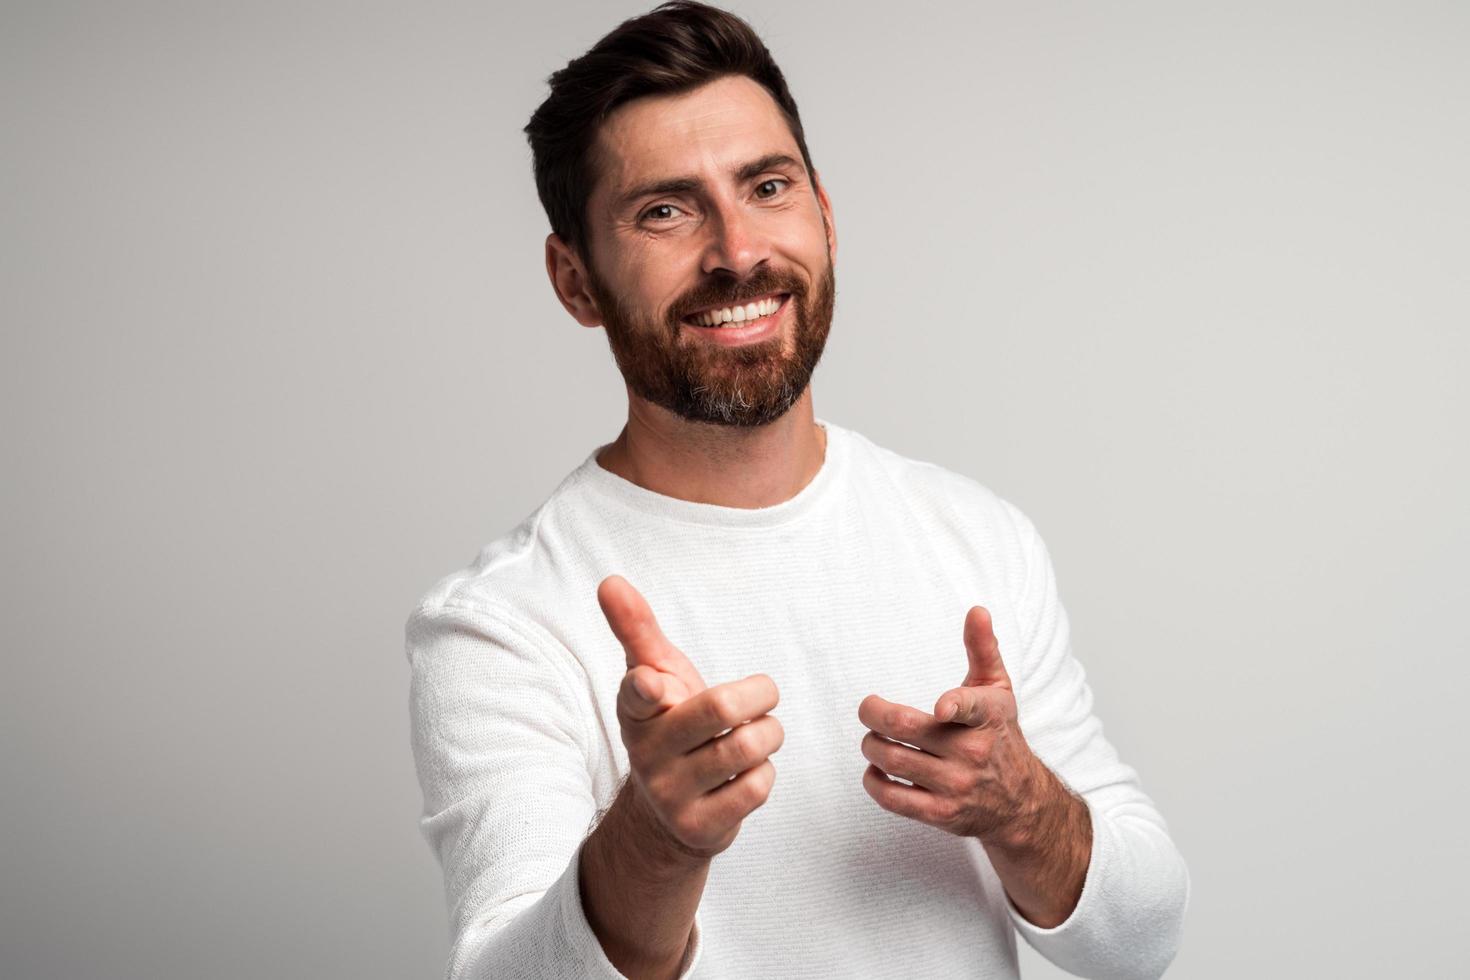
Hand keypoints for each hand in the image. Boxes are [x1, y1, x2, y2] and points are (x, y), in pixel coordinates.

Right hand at [597, 574, 782, 859]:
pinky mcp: (699, 827)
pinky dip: (766, 772)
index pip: (636, 694)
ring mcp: (671, 793)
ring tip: (761, 732)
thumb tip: (610, 581)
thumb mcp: (654, 674)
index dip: (647, 688)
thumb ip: (637, 629)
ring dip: (769, 733)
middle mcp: (647, 753)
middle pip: (718, 710)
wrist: (668, 811)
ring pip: (746, 748)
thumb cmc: (670, 723)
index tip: (653, 683)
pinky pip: (756, 788)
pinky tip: (749, 772)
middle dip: (758, 694)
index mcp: (635, 709)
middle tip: (764, 693)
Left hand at [858, 605, 1047, 847]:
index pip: (969, 708)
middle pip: (905, 728)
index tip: (940, 708)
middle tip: (867, 709)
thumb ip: (983, 649)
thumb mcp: (999, 691)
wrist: (1023, 803)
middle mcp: (972, 752)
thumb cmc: (1001, 736)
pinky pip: (892, 798)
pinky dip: (873, 781)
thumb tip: (976, 609)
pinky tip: (875, 769)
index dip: (953, 706)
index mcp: (987, 716)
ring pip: (891, 760)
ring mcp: (956, 786)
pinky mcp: (941, 813)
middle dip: (872, 713)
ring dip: (870, 745)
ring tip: (873, 738)